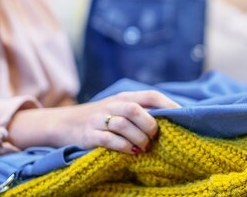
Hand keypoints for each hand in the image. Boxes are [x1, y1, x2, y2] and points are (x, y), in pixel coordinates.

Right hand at [9, 90, 179, 153]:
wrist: (64, 123)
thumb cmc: (102, 118)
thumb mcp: (119, 109)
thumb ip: (141, 112)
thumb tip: (172, 121)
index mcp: (124, 97)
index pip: (150, 95)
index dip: (168, 104)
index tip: (182, 115)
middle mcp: (112, 106)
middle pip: (135, 109)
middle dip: (149, 124)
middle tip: (154, 137)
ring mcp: (98, 120)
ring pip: (123, 125)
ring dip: (138, 138)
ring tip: (144, 148)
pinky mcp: (88, 135)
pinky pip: (108, 140)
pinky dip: (122, 147)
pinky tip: (130, 152)